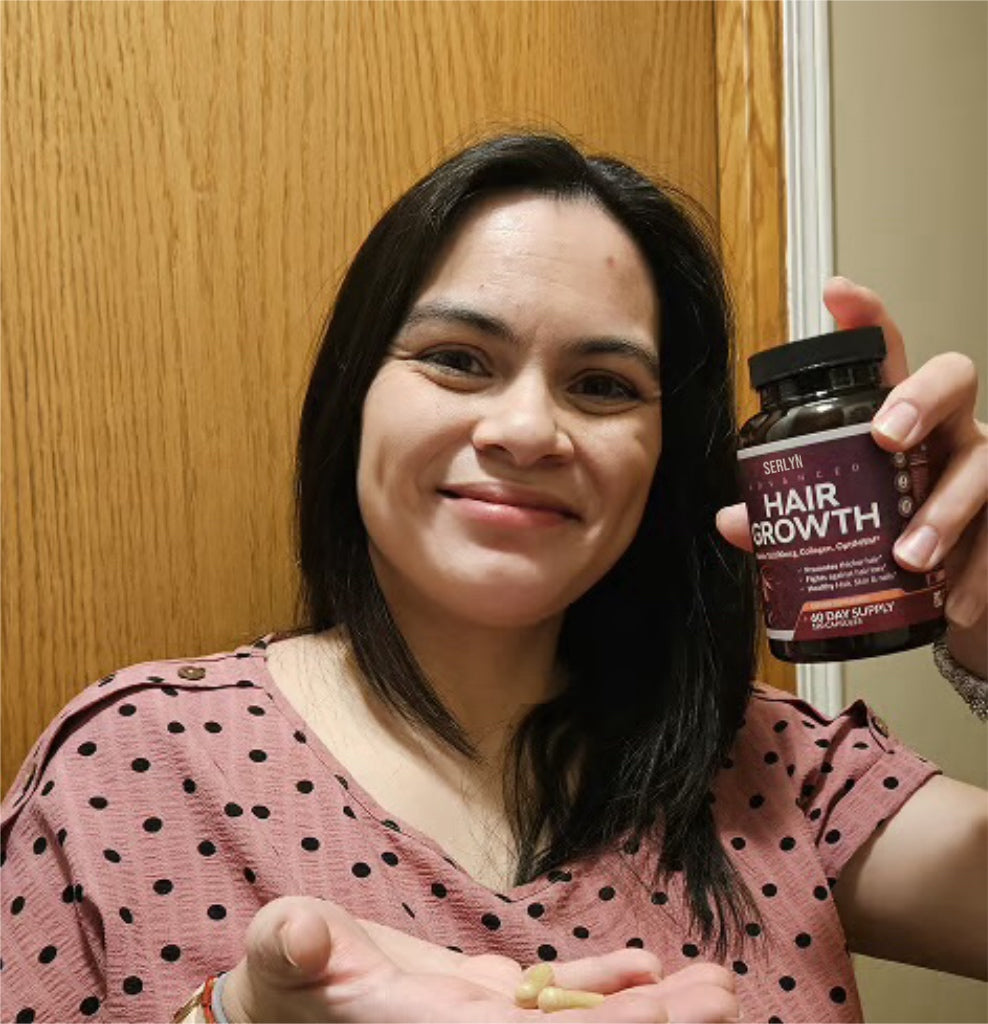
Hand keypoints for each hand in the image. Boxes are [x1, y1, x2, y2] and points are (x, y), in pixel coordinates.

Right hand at [220, 895, 739, 1021]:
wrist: (293, 996)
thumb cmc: (283, 979)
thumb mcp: (280, 956)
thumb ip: (291, 947)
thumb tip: (302, 935)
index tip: (668, 1012)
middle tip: (726, 998)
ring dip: (651, 1010)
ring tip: (715, 987)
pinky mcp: (488, 1004)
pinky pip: (558, 1001)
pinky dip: (606, 986)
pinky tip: (649, 967)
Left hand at [716, 276, 986, 676]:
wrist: (948, 595)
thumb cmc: (886, 535)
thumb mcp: (836, 523)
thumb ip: (786, 519)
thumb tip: (731, 520)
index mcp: (894, 415)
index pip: (885, 353)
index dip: (866, 318)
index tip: (835, 292)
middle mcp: (946, 428)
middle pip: (953, 379)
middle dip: (919, 399)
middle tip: (885, 438)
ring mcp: (985, 467)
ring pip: (985, 462)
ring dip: (945, 510)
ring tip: (908, 559)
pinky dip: (978, 574)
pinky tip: (953, 604)